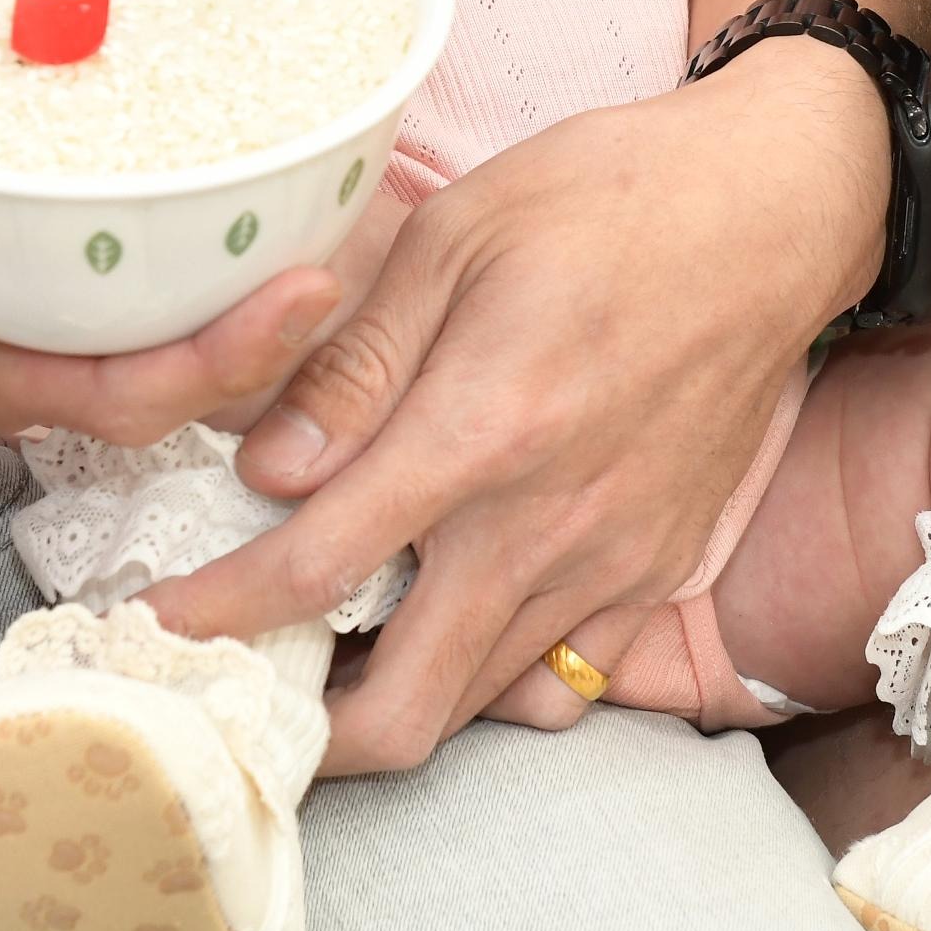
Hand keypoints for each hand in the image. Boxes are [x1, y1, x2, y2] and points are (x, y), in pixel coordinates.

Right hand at [0, 101, 339, 448]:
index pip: (134, 388)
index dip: (234, 354)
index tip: (317, 283)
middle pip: (165, 320)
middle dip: (263, 265)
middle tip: (359, 171)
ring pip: (126, 244)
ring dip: (198, 190)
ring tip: (295, 103)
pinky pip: (60, 173)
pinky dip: (97, 124)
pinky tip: (158, 71)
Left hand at [139, 41, 881, 772]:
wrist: (774, 211)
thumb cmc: (608, 198)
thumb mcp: (458, 234)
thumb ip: (356, 365)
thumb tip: (268, 469)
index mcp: (484, 432)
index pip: (318, 568)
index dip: (219, 615)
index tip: (156, 623)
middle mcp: (550, 526)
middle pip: (405, 709)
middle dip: (305, 732)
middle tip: (239, 693)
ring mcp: (614, 564)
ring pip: (477, 706)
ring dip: (391, 703)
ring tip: (323, 660)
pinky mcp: (659, 571)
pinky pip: (558, 678)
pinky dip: (485, 679)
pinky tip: (440, 621)